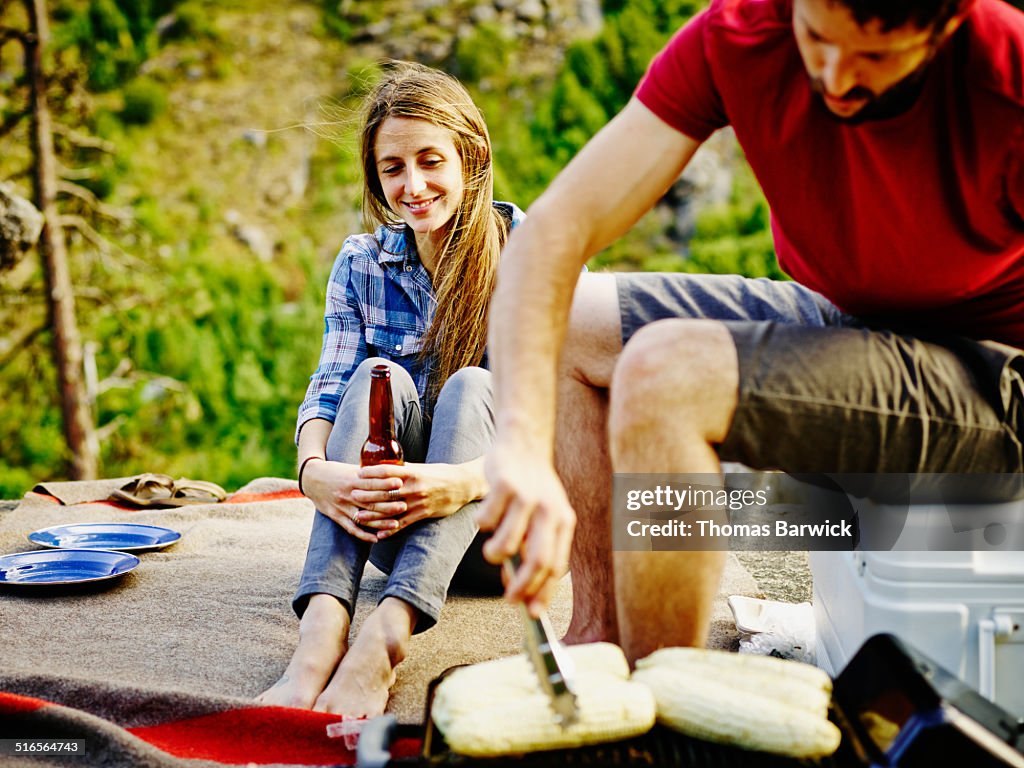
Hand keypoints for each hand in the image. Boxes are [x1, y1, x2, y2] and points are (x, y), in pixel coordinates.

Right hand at [302, 459, 403, 542]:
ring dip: (380, 523)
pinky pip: (351, 528)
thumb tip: (392, 469)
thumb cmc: (337, 471)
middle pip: (370, 501)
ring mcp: (341, 507)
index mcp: (352, 479)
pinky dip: (363, 535)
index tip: (400, 482)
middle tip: (404, 506)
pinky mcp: (336, 516)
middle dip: (388, 505)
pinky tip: (376, 539)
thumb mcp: (352, 468)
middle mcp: (347, 494)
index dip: (386, 483)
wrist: (311, 478)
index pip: (371, 482)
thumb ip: (369, 472)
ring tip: (396, 524)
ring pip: (363, 517)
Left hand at [353, 462, 478, 538]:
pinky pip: (403, 524)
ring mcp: (418, 502)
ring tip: (358, 517)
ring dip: (373, 515)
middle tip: (352, 495)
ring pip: (391, 510)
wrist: (463, 485)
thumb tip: (385, 467)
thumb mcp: (422, 468)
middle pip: (385, 492)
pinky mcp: (423, 514)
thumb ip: (404, 470)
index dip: (371, 473)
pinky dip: (390, 530)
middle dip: (367, 494)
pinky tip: (379, 535)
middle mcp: (414, 487)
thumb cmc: (441, 474)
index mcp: (412, 472)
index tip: (357, 473)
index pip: (387, 471)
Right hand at [475, 445, 574, 616]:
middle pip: (538, 560)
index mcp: (563, 520)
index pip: (556, 565)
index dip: (543, 592)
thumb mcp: (543, 517)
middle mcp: (549, 510)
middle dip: (522, 586)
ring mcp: (526, 497)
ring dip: (495, 555)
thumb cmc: (530, 488)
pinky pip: (486, 521)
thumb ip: (535, 549)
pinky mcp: (503, 485)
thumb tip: (521, 591)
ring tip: (491, 551)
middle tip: (509, 599)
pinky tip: (486, 515)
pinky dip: (481, 525)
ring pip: (507, 544)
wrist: (522, 444)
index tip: (532, 613)